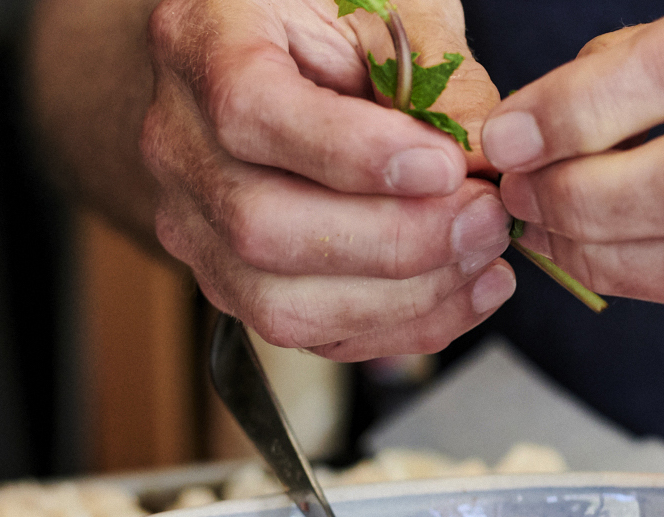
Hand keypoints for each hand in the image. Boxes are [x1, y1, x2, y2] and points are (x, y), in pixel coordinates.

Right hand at [143, 0, 514, 358]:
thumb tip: (482, 155)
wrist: (278, 62)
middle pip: (262, 227)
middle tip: (484, 219)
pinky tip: (467, 290)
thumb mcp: (388, 7)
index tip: (443, 167)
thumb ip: (434, 69)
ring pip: (282, 304)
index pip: (250, 112)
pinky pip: (317, 337)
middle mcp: (180, 146)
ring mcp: (199, 228)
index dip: (350, 153)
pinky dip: (405, 326)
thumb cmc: (332, 21)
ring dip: (403, 297)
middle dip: (395, 240)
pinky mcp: (241, 287)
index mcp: (201, 45)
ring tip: (482, 257)